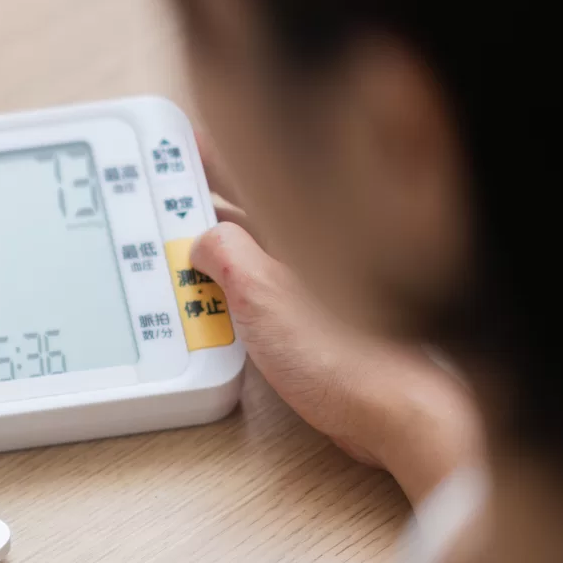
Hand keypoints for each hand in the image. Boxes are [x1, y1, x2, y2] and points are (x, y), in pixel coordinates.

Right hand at [195, 147, 479, 505]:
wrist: (396, 415)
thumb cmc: (349, 356)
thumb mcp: (261, 293)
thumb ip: (223, 253)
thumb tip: (204, 241)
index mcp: (312, 223)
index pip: (253, 172)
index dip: (210, 156)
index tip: (177, 146)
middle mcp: (319, 246)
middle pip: (254, 208)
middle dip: (207, 198)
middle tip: (166, 191)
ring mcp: (322, 282)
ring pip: (258, 248)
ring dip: (217, 245)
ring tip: (179, 243)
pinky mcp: (321, 317)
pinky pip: (267, 286)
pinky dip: (237, 284)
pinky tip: (216, 295)